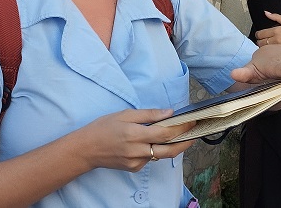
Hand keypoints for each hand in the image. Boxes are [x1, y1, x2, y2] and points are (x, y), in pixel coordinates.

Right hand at [76, 109, 194, 172]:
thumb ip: (148, 114)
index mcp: (135, 134)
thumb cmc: (103, 128)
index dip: (182, 127)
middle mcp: (137, 151)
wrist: (86, 149)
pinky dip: (155, 150)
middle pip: (170, 150)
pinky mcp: (135, 168)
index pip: (166, 133)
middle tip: (194, 133)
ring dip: (171, 146)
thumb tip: (169, 113)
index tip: (192, 121)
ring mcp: (136, 162)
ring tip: (178, 135)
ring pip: (161, 155)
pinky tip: (153, 142)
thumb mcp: (125, 114)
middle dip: (185, 142)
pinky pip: (151, 159)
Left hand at [254, 11, 280, 53]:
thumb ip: (275, 17)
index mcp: (276, 30)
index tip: (260, 36)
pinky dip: (272, 53)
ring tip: (269, 46)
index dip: (258, 35)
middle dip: (260, 42)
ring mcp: (280, 48)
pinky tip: (275, 51)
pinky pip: (273, 54)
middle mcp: (276, 39)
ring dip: (265, 48)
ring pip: (265, 50)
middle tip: (264, 42)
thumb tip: (265, 12)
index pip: (260, 34)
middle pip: (260, 43)